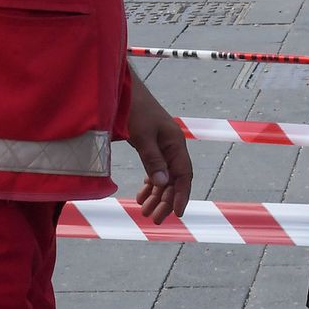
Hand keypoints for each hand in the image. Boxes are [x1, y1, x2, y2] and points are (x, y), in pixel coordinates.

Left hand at [127, 76, 192, 223]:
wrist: (123, 90)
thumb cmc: (134, 109)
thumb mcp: (142, 135)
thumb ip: (153, 159)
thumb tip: (164, 183)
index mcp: (175, 142)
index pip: (184, 174)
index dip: (182, 194)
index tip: (177, 213)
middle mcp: (172, 146)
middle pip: (174, 179)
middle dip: (166, 200)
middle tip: (155, 219)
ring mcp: (161, 146)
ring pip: (164, 177)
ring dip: (156, 195)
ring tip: (145, 212)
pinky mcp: (150, 146)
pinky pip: (154, 170)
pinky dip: (149, 184)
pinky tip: (141, 196)